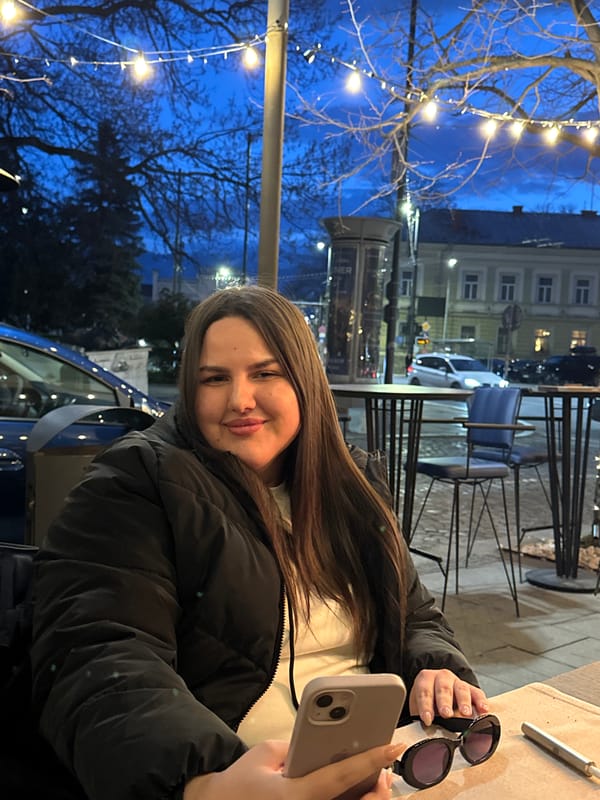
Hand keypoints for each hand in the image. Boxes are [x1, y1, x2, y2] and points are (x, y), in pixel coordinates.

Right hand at [183, 739, 404, 799]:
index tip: (393, 746)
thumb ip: (297, 748)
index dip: (371, 760)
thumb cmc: (239, 782)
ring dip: (367, 799)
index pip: (341, 777)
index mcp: (294, 796)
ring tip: (376, 782)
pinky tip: (357, 794)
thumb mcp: (266, 754)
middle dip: (377, 788)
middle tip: (384, 769)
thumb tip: (327, 746)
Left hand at [408, 668, 488, 725]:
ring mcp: (458, 682)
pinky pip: (478, 694)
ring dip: (464, 702)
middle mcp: (443, 677)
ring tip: (465, 714)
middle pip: (443, 688)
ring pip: (461, 689)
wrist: (438, 696)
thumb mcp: (421, 707)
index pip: (424, 691)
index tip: (427, 719)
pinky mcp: (472, 689)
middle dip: (445, 702)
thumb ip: (424, 717)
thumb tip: (426, 734)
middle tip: (446, 714)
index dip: (425, 706)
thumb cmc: (428, 703)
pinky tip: (484, 710)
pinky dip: (481, 702)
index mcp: (426, 679)